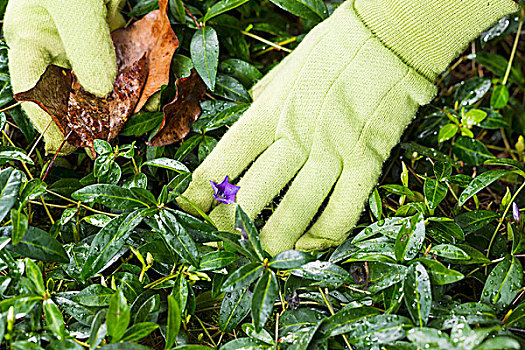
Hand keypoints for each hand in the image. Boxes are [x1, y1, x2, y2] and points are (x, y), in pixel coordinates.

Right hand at [4, 0, 124, 153]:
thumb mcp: (74, 7)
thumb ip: (86, 48)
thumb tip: (100, 90)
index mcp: (32, 37)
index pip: (34, 90)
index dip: (48, 121)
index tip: (66, 146)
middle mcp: (58, 40)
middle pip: (73, 89)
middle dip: (92, 114)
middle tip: (110, 137)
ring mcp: (87, 34)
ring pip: (104, 76)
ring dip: (122, 97)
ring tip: (137, 117)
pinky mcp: (112, 24)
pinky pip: (126, 57)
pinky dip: (139, 74)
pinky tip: (152, 91)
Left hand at [180, 0, 517, 254]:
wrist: (391, 34)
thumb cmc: (338, 46)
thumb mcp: (291, 63)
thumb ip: (270, 90)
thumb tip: (253, 101)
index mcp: (270, 109)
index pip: (228, 155)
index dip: (204, 186)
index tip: (187, 207)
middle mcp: (294, 133)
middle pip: (254, 191)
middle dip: (231, 222)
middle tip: (219, 240)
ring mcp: (331, 149)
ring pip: (295, 209)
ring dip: (274, 239)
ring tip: (260, 254)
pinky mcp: (366, 160)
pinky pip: (343, 209)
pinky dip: (325, 235)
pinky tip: (309, 245)